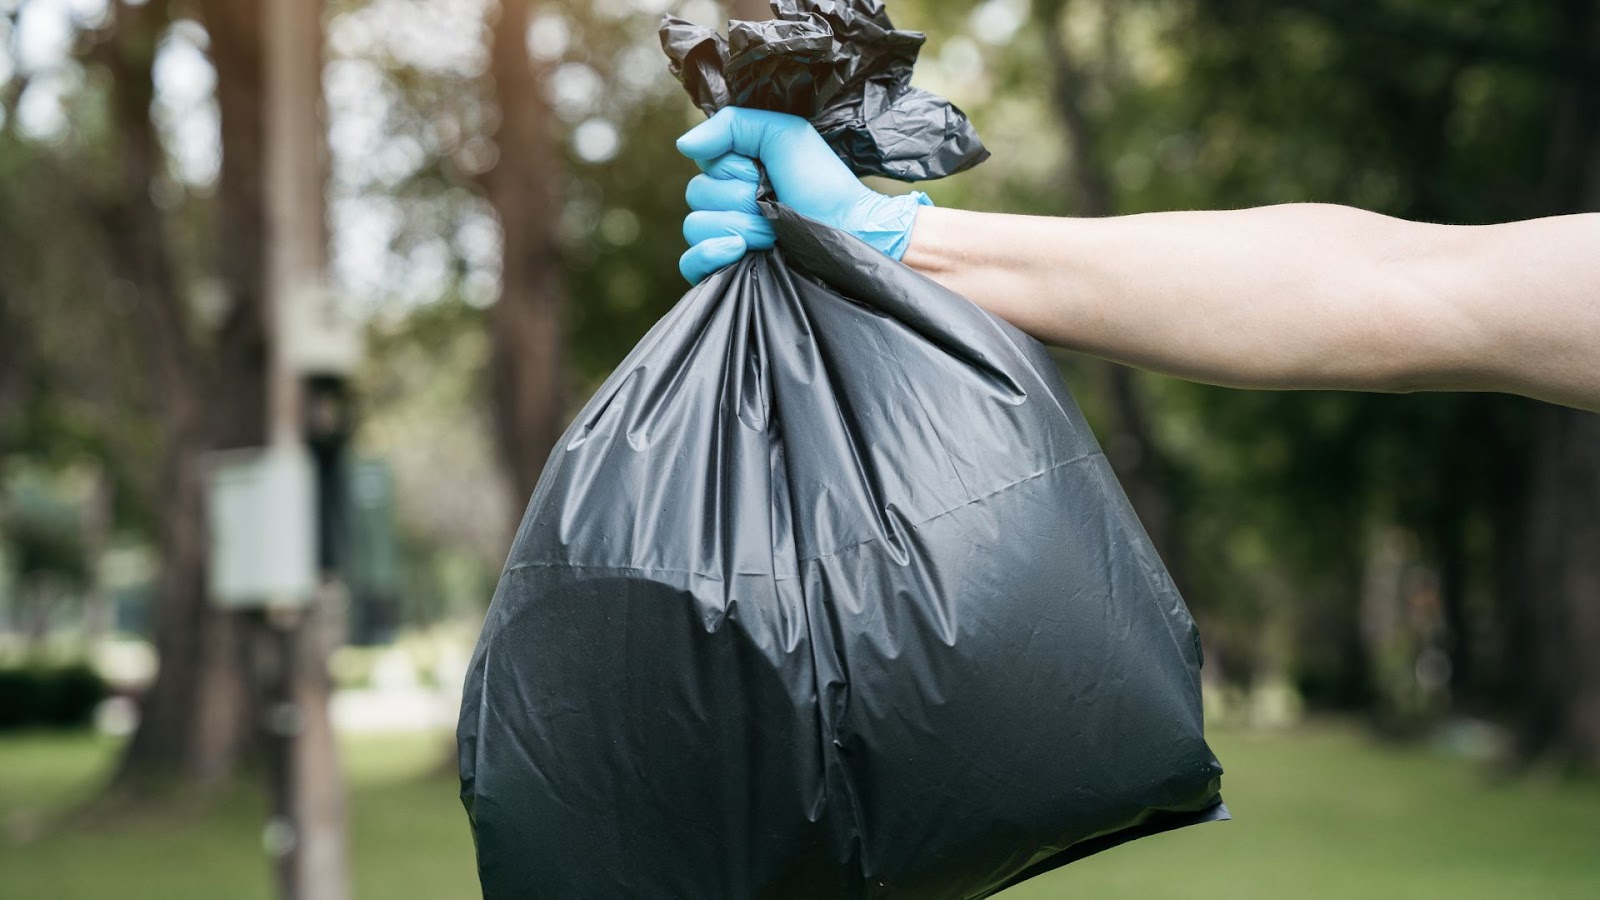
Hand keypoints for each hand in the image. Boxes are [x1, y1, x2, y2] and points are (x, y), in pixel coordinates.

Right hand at [675, 107, 930, 283]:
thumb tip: (682, 146)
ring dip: (741, 226)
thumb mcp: (784, 134)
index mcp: (733, 173)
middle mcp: (724, 204)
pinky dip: (709, 253)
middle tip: (777, 204)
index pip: (702, 165)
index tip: (764, 174)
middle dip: (741, 199)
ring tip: (775, 232)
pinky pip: (689, 264)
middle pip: (696, 196)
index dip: (732, 169)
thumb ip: (732, 125)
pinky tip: (738, 248)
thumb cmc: (822, 183)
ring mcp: (723, 240)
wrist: (849, 231)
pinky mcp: (726, 272)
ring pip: (695, 227)